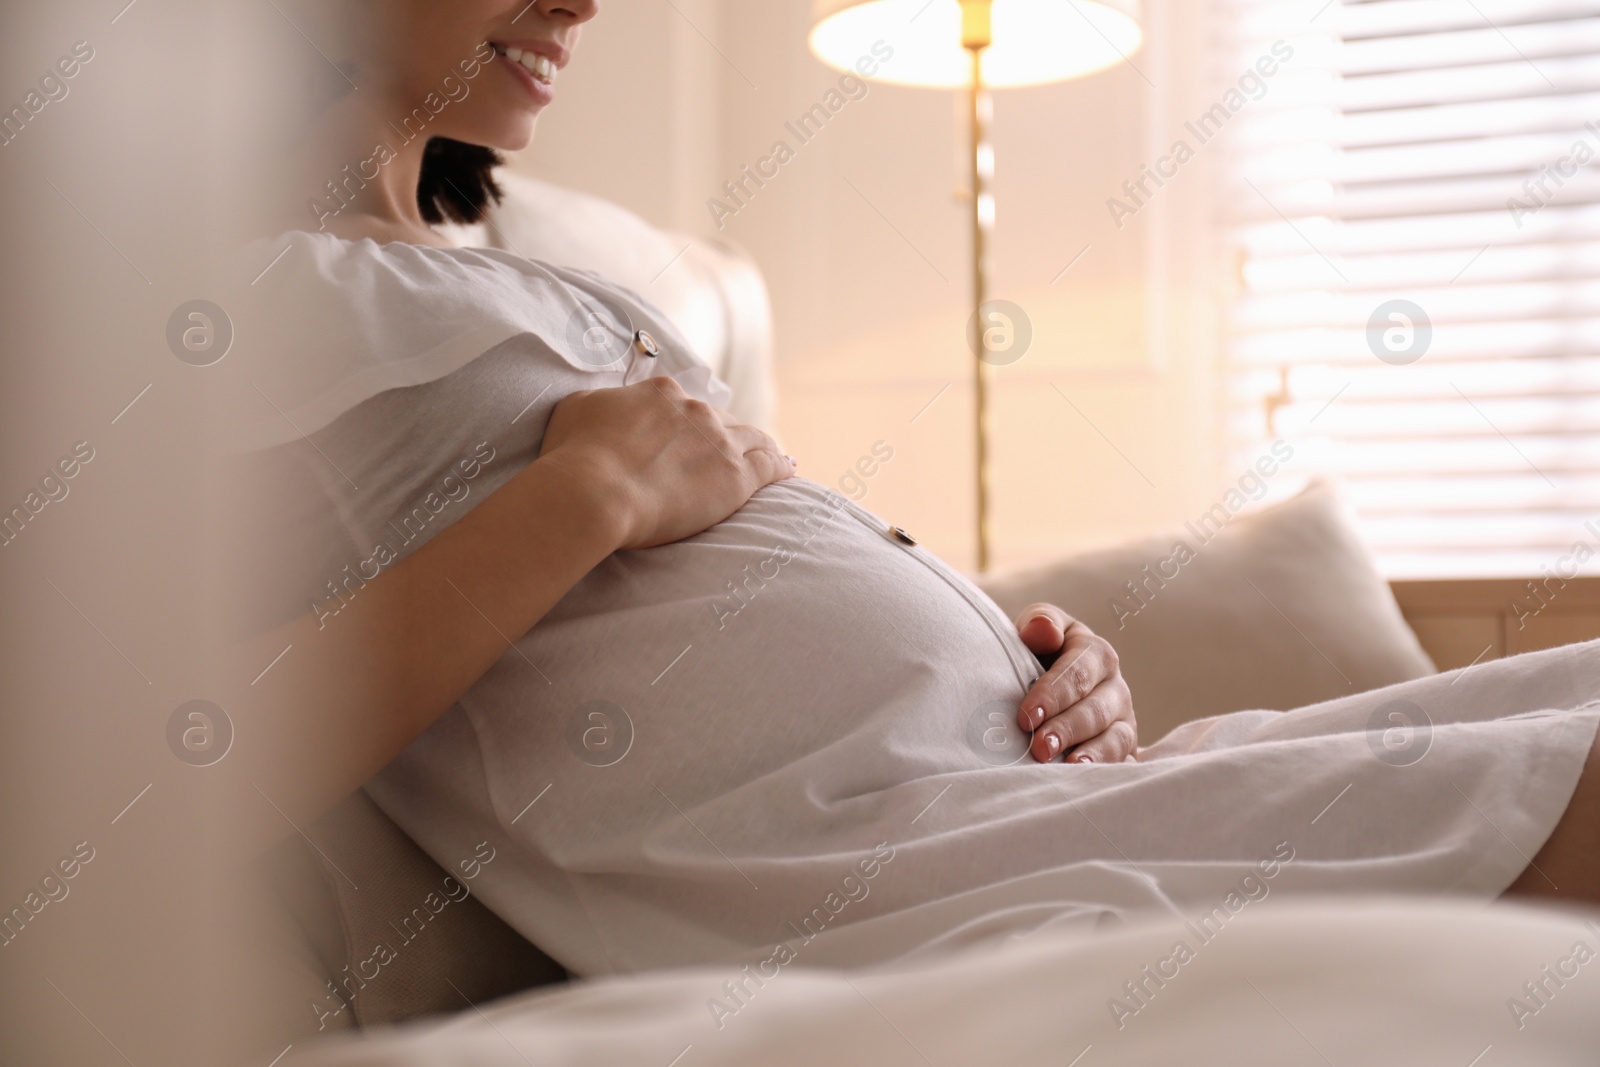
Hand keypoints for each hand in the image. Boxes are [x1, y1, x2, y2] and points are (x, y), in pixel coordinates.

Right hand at [538, 376, 795, 550]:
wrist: (594, 490)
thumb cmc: (575, 455)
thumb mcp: (577, 410)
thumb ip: (601, 403)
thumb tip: (608, 405)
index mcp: (661, 393)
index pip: (684, 404)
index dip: (690, 421)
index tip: (691, 433)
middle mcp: (695, 410)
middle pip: (721, 420)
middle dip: (725, 435)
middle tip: (730, 451)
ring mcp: (719, 441)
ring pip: (752, 438)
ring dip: (761, 445)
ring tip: (773, 456)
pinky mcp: (736, 476)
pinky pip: (770, 466)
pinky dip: (781, 466)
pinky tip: (790, 470)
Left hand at [1014, 604, 1136, 763]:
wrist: (1051, 681)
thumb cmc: (1040, 653)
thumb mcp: (1038, 628)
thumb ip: (1040, 622)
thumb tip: (1042, 630)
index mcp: (1096, 654)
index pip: (1077, 674)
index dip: (1051, 695)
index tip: (1026, 716)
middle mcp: (1116, 688)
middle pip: (1095, 710)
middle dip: (1066, 729)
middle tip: (1039, 748)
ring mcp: (1124, 721)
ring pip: (1114, 738)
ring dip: (1091, 754)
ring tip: (1068, 767)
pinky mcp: (1125, 750)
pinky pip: (1124, 764)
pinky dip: (1108, 772)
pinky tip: (1088, 781)